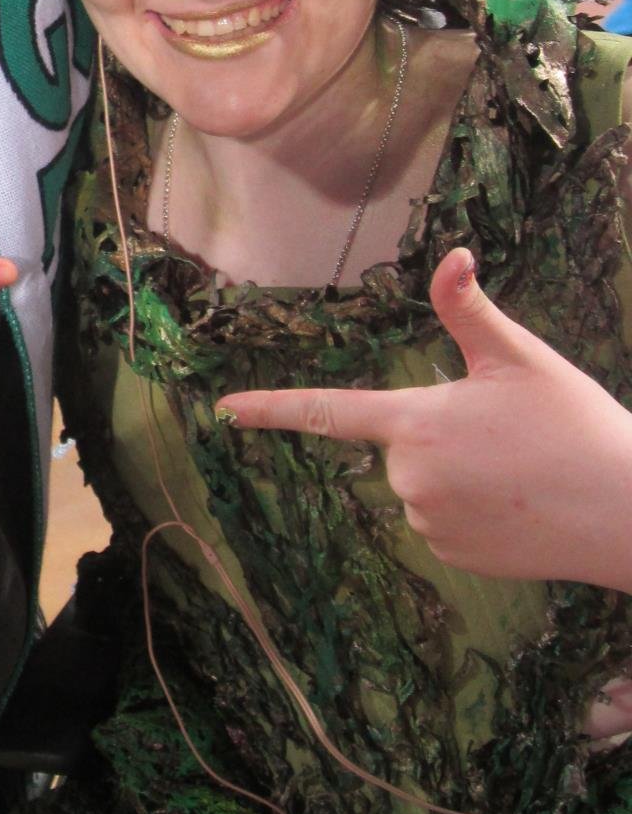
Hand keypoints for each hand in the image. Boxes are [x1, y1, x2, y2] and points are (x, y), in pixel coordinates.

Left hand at [216, 248, 631, 590]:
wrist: (626, 512)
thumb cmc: (574, 427)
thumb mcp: (519, 359)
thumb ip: (468, 310)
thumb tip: (451, 256)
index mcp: (416, 421)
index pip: (328, 411)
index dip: (271, 410)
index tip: (222, 412)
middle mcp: (409, 478)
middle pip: (401, 445)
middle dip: (441, 435)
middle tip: (507, 435)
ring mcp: (429, 523)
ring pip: (424, 486)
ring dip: (460, 476)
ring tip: (521, 470)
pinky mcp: (454, 557)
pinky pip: (446, 522)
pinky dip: (475, 511)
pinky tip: (519, 506)